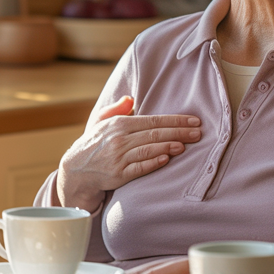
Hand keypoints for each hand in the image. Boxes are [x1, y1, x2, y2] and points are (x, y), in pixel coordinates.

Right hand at [57, 96, 201, 210]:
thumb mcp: (100, 120)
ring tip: (186, 144)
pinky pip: (140, 168)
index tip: (193, 120)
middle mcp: (120, 139)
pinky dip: (154, 163)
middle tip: (198, 133)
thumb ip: (116, 108)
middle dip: (179, 132)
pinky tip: (167, 159)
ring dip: (169, 146)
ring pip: (149, 149)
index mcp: (119, 123)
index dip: (175, 120)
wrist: (75, 170)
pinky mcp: (119, 175)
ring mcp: (119, 157)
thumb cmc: (94, 143)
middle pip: (155, 134)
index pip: (153, 120)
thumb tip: (131, 98)